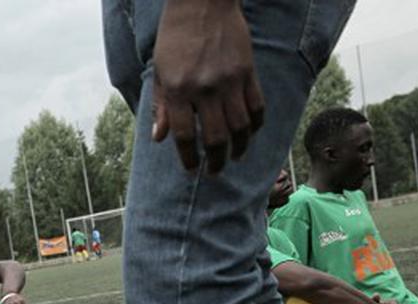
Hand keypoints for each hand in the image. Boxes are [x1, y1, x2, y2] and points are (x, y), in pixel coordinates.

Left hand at [152, 0, 264, 173]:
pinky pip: (257, 106)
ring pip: (241, 127)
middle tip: (213, 172)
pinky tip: (250, 134)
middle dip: (215, 161)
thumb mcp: (160, 71)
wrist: (202, 5)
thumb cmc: (175, 38)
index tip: (191, 169)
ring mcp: (230, 81)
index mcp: (179, 90)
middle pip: (216, 137)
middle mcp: (205, 89)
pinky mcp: (248, 72)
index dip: (189, 158)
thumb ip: (161, 106)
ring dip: (238, 148)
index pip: (185, 136)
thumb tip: (160, 138)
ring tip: (233, 158)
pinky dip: (256, 125)